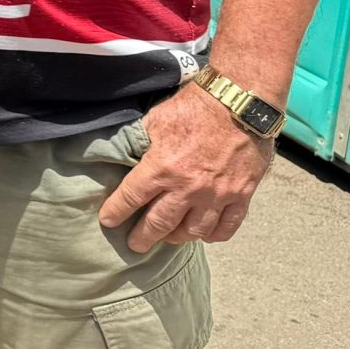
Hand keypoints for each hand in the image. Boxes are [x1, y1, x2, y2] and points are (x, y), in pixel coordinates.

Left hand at [98, 85, 273, 249]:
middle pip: (160, 223)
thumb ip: (141, 142)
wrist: (239, 102)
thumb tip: (125, 153)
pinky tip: (204, 234)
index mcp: (161, 167)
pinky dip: (214, 235)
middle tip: (135, 245)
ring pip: (193, 231)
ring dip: (177, 238)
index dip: (116, 212)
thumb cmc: (194, 106)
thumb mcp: (155, 120)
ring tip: (168, 238)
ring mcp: (216, 195)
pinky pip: (227, 227)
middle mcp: (188, 188)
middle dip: (144, 237)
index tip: (108, 221)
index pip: (130, 198)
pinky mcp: (241, 195)